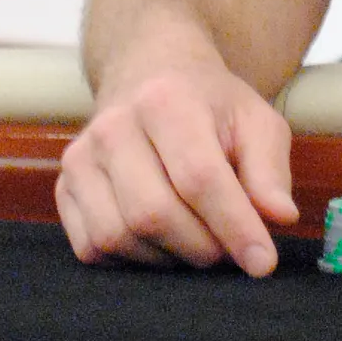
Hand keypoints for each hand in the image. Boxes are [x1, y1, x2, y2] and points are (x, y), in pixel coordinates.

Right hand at [56, 48, 297, 275]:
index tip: (262, 263)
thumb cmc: (210, 108)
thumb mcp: (256, 123)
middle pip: (154, 213)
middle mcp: (113, 127)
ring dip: (167, 257)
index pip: (199, 177)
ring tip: (197, 242)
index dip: (234, 226)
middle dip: (201, 247)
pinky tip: (161, 242)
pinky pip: (91, 248)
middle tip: (229, 251)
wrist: (152, 78)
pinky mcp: (63, 189)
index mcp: (166, 100)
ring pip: (118, 236)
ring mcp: (80, 158)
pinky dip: (132, 260)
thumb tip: (279, 217)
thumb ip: (270, 170)